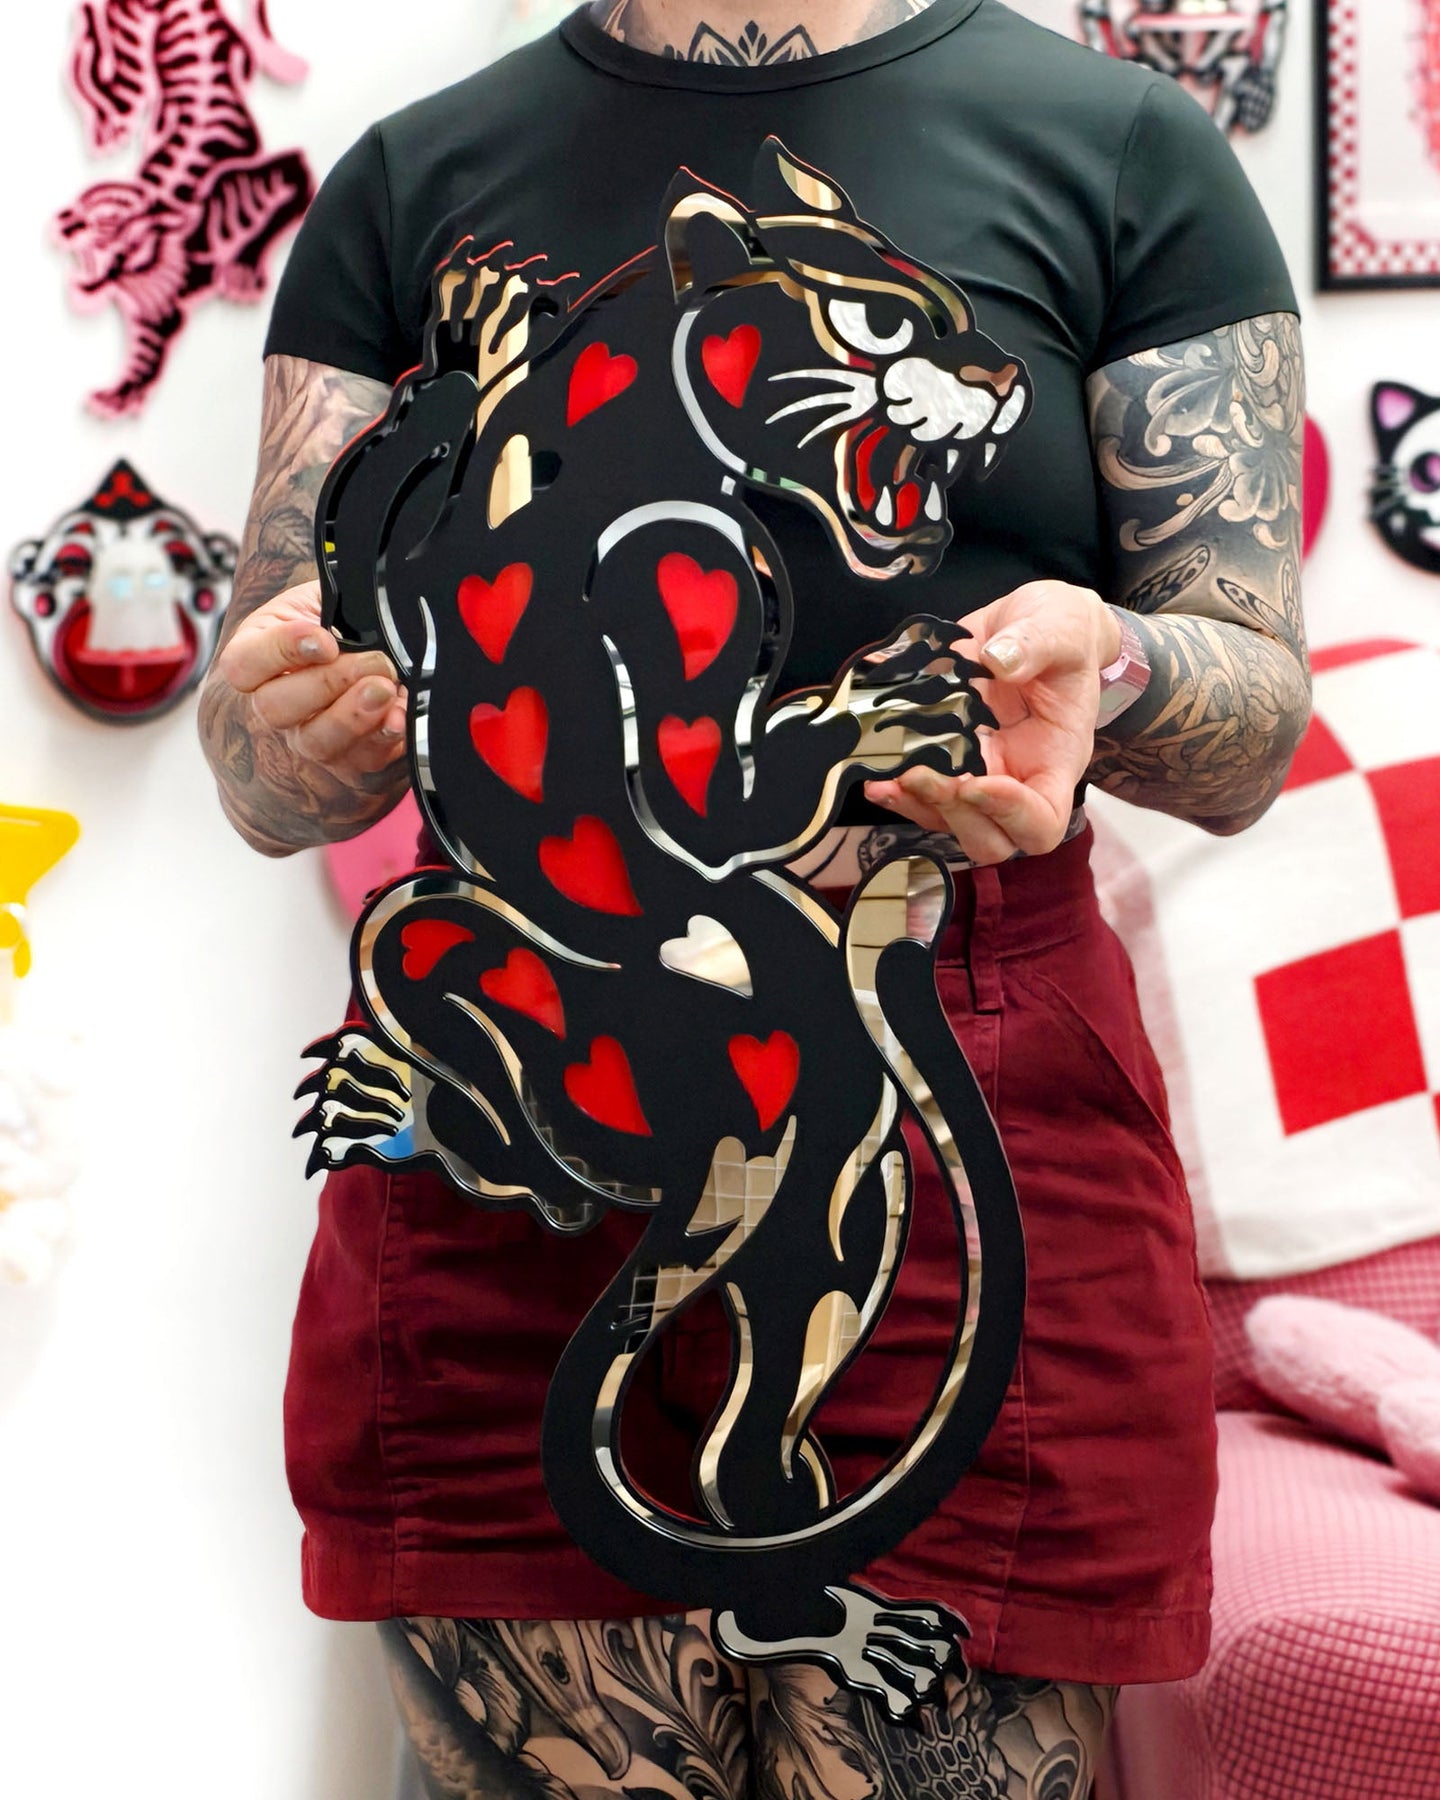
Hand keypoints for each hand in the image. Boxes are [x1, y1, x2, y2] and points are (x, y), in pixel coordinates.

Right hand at [210, 580, 407, 778]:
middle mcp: (274, 704)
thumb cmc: (339, 621)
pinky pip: (362, 760)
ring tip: (385, 689)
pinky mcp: (347, 760)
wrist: (372, 647)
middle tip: (373, 661)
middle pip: (276, 709)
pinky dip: (385, 737)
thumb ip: (331, 597)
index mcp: (255, 658)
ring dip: (354, 716)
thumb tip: (355, 603)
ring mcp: (308, 736)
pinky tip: (400, 715)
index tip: (324, 639)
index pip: (242, 665)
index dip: (281, 652)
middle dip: (329, 683)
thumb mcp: (326, 596)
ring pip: (316, 742)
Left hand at [864, 580, 1120, 865]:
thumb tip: (999, 659)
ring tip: (886, 779)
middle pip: (991, 838)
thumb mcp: (1060, 628)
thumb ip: (1035, 644)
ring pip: (948, 822)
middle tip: (923, 775)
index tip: (976, 784)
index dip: (1011, 815)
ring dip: (915, 806)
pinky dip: (897, 789)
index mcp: (1056, 760)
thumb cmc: (1061, 634)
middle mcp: (1018, 779)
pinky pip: (921, 793)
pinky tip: (875, 770)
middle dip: (953, 815)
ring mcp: (979, 775)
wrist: (1030, 625)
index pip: (1043, 821)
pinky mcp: (947, 760)